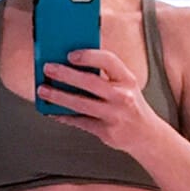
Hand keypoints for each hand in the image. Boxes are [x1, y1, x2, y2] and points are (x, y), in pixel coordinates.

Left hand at [38, 49, 164, 155]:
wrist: (146, 135)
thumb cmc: (131, 107)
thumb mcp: (126, 86)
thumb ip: (106, 76)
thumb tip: (72, 66)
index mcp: (127, 79)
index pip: (108, 60)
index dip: (88, 56)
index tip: (70, 54)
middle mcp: (122, 96)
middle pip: (90, 82)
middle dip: (65, 74)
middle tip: (48, 68)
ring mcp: (114, 115)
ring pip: (81, 104)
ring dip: (58, 97)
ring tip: (43, 91)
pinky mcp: (106, 131)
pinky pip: (79, 121)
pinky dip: (64, 116)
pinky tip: (52, 111)